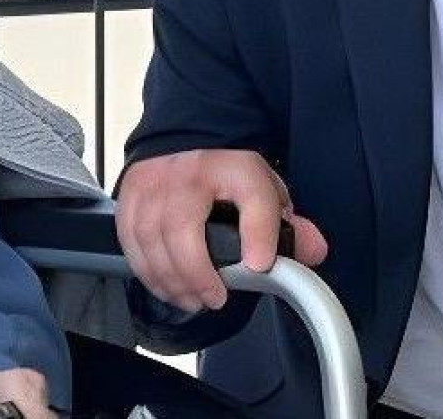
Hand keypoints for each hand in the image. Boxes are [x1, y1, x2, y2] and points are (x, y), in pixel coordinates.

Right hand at [116, 148, 327, 311]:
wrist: (182, 144)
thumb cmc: (225, 175)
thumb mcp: (263, 190)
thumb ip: (288, 225)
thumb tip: (313, 251)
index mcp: (233, 167)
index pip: (253, 197)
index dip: (258, 233)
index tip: (260, 265)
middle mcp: (188, 173)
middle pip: (184, 228)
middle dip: (198, 273)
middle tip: (215, 298)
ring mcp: (153, 185)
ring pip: (152, 239)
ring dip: (171, 280)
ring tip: (193, 299)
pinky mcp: (129, 199)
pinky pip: (131, 242)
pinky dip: (148, 272)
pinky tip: (167, 286)